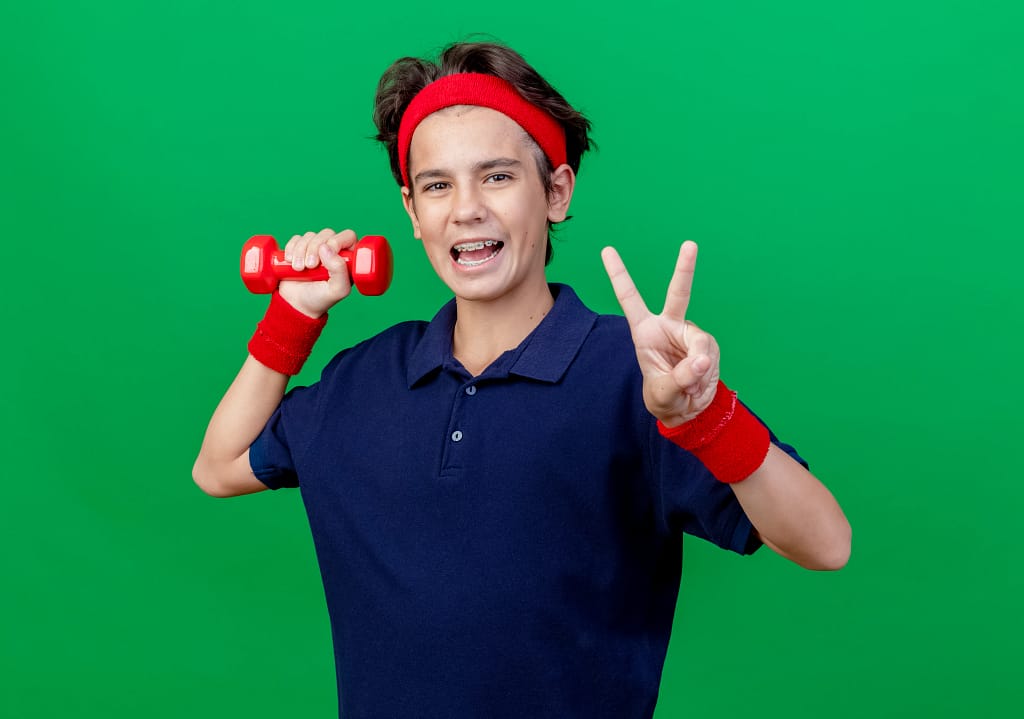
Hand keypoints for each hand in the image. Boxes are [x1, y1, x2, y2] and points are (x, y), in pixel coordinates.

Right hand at [278, 228, 357, 316]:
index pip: (348, 236)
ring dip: (301, 251)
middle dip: (315, 248)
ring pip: (310, 235)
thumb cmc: (321, 298)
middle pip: (327, 233)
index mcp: (347, 259)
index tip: (326, 255)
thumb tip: (326, 248)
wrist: (297, 304)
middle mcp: (333, 251)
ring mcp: (316, 249)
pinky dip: (291, 248)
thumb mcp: (337, 290)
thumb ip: (340, 271)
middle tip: (310, 266)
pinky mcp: (300, 248)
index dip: (337, 241)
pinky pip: (296, 238)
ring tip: (299, 269)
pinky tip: (290, 262)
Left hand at [601, 241, 720, 426]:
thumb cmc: (665, 398)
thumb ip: (680, 378)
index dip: (619, 275)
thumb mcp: (665, 393)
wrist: (689, 410)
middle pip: (678, 294)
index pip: (629, 299)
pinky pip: (709, 354)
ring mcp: (690, 334)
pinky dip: (705, 372)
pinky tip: (699, 381)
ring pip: (699, 342)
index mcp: (645, 331)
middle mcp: (668, 327)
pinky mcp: (707, 344)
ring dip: (697, 366)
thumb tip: (701, 360)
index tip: (607, 250)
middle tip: (690, 245)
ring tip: (689, 385)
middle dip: (685, 268)